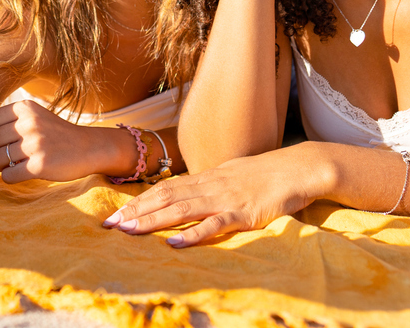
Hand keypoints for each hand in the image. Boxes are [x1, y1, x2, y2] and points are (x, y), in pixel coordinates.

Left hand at [0, 100, 129, 183]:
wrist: (88, 147)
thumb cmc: (55, 133)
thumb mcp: (34, 115)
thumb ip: (8, 119)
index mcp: (24, 108)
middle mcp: (29, 123)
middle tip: (5, 157)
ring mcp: (35, 144)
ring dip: (1, 166)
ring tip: (15, 164)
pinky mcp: (40, 165)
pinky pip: (8, 176)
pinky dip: (10, 177)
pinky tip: (21, 173)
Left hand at [102, 146, 315, 246]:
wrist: (299, 168)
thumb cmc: (268, 174)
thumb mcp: (232, 175)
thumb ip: (210, 185)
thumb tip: (190, 193)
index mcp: (207, 177)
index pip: (165, 188)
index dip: (139, 200)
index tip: (116, 212)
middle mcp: (211, 185)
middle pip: (165, 197)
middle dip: (135, 211)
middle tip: (110, 224)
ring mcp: (226, 198)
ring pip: (182, 209)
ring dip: (152, 221)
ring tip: (129, 231)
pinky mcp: (244, 213)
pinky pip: (214, 225)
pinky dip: (192, 234)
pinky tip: (174, 243)